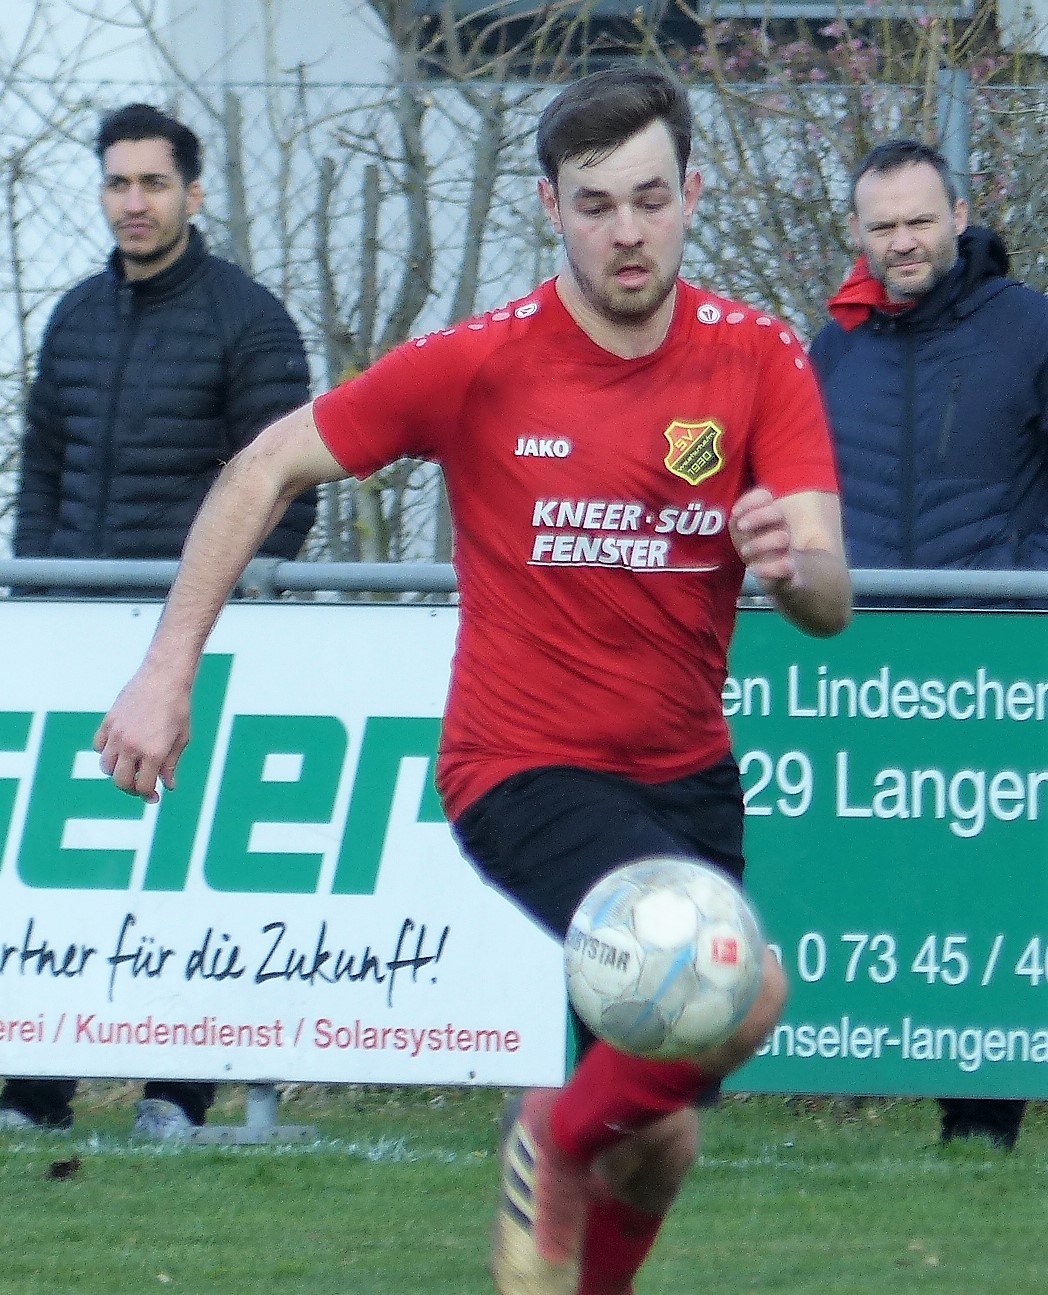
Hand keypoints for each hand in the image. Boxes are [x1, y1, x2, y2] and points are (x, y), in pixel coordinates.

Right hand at [93, 665, 190, 802]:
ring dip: (117, 771)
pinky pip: (99, 746)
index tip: (153, 795)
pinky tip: (120, 749)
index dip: (148, 795)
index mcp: (153, 753)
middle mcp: (131, 746)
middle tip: (140, 785)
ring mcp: (117, 734)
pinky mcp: (108, 722)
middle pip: (120, 781)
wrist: (164, 677)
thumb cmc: (178, 707)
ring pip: (106, 766)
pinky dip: (107, 752)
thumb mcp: (182, 739)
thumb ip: (171, 764)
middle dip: (131, 787)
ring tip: (130, 766)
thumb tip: (167, 786)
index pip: (142, 786)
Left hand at [729, 487, 797, 592]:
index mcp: (768, 513)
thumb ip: (737, 520)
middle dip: (757, 517)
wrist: (773, 574)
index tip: (735, 512)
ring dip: (759, 544)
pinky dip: (767, 568)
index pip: (764, 496)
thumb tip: (736, 515)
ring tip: (744, 551)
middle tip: (741, 527)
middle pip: (776, 512)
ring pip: (781, 537)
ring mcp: (789, 546)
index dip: (750, 501)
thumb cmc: (754, 546)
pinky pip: (785, 566)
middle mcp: (782, 525)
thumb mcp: (740, 532)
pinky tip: (753, 569)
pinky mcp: (792, 568)